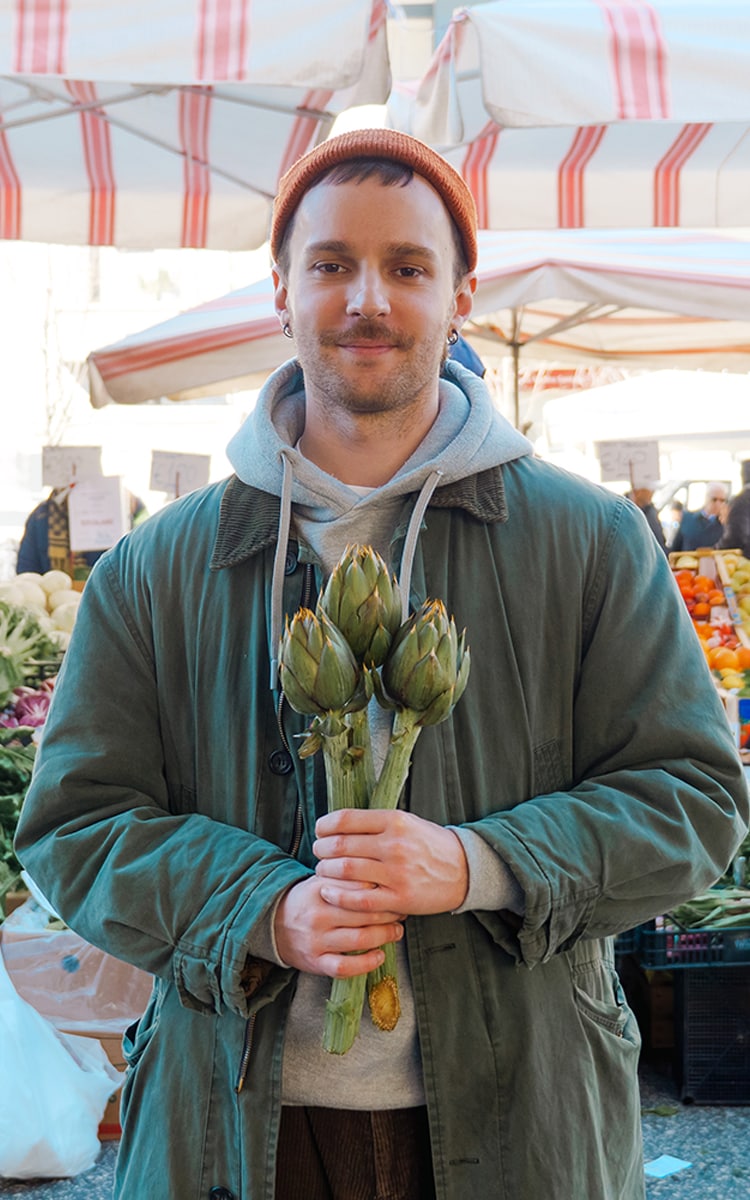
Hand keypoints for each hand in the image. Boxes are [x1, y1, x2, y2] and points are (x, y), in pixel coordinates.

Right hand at [274, 874, 404, 977]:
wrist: (273, 924)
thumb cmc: (308, 900)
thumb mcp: (322, 880)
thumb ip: (347, 875)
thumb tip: (382, 870)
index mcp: (320, 890)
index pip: (358, 886)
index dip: (382, 888)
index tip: (395, 889)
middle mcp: (318, 915)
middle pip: (363, 913)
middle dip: (389, 912)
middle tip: (402, 910)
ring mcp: (316, 941)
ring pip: (359, 939)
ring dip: (384, 936)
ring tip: (396, 931)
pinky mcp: (315, 962)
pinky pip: (344, 967)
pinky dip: (366, 964)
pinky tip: (380, 956)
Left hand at [313, 808, 468, 916]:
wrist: (463, 869)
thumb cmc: (429, 844)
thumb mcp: (407, 821)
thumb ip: (375, 822)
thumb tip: (338, 824)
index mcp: (394, 820)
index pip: (346, 819)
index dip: (324, 826)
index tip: (319, 831)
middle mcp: (394, 844)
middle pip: (341, 845)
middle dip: (321, 850)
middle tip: (318, 852)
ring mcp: (397, 873)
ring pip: (346, 871)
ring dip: (326, 871)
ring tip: (322, 870)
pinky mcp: (399, 898)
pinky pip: (359, 900)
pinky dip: (338, 896)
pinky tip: (328, 892)